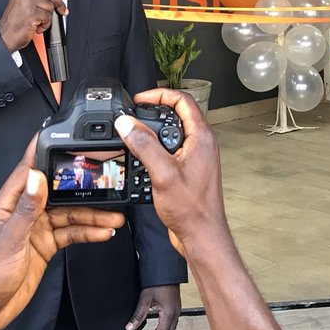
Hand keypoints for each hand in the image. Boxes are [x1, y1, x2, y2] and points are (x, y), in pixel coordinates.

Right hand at [0, 0, 67, 51]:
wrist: (5, 35)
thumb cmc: (14, 21)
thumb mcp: (23, 1)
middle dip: (60, 2)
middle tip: (62, 9)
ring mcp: (27, 2)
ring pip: (51, 5)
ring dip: (48, 17)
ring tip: (39, 21)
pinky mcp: (31, 13)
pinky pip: (48, 17)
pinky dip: (45, 24)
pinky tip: (37, 26)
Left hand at [0, 137, 123, 329]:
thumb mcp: (9, 240)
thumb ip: (27, 209)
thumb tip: (38, 176)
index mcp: (7, 204)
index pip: (28, 170)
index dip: (44, 151)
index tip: (62, 134)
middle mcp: (23, 212)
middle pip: (57, 193)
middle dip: (82, 190)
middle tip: (106, 185)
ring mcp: (35, 229)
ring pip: (69, 214)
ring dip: (92, 215)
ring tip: (114, 217)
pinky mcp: (45, 245)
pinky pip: (70, 233)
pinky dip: (87, 233)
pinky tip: (103, 233)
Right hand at [115, 88, 226, 253]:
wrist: (201, 234)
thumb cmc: (191, 208)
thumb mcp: (162, 172)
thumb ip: (144, 145)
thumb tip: (127, 123)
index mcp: (201, 137)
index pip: (183, 100)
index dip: (160, 94)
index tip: (140, 99)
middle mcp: (202, 143)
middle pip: (177, 114)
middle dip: (154, 111)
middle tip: (134, 114)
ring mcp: (197, 156)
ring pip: (174, 132)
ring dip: (153, 131)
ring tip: (135, 134)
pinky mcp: (190, 169)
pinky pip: (172, 149)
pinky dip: (157, 148)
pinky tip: (143, 159)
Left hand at [126, 285, 181, 329]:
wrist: (166, 269)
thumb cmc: (157, 281)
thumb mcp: (145, 298)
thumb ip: (138, 315)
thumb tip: (129, 328)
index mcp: (169, 313)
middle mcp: (176, 314)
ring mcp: (177, 310)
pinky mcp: (175, 307)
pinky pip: (171, 324)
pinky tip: (154, 329)